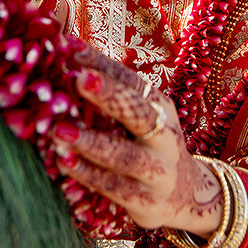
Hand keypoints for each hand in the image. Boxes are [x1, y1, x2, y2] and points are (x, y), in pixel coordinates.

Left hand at [53, 47, 222, 235]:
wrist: (187, 195)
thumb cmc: (151, 145)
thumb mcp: (143, 117)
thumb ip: (112, 97)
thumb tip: (65, 62)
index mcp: (159, 106)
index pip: (130, 80)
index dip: (101, 63)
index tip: (71, 47)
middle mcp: (163, 135)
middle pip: (138, 113)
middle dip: (110, 96)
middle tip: (80, 79)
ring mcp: (156, 170)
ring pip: (124, 155)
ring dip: (90, 142)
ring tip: (59, 130)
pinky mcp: (145, 200)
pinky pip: (113, 186)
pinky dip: (87, 174)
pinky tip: (64, 162)